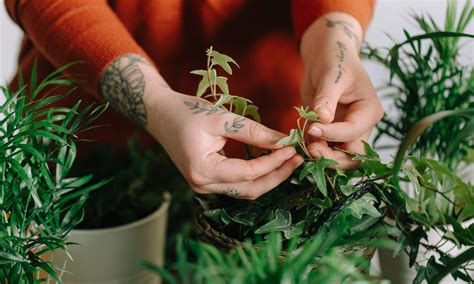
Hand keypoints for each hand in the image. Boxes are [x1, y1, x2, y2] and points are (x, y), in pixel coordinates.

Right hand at [146, 91, 303, 199]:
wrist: (159, 114)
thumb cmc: (187, 112)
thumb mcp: (220, 118)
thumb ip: (252, 132)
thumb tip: (284, 141)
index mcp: (202, 169)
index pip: (248, 173)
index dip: (274, 162)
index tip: (293, 148)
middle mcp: (202, 184)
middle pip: (249, 189)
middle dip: (277, 176)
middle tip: (297, 159)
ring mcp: (203, 186)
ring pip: (245, 191)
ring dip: (268, 178)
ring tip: (288, 161)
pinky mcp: (207, 181)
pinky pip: (237, 185)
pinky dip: (255, 176)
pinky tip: (270, 163)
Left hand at [299, 12, 383, 168]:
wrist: (325, 57)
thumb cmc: (333, 60)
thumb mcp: (331, 76)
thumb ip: (326, 98)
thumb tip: (322, 118)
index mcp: (369, 111)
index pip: (352, 132)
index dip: (332, 134)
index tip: (312, 128)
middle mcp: (361, 125)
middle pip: (351, 155)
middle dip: (331, 156)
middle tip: (309, 149)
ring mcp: (346, 131)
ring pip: (337, 156)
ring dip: (320, 155)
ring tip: (303, 144)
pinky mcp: (331, 133)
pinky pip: (323, 148)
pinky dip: (311, 148)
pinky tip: (299, 140)